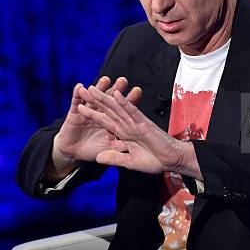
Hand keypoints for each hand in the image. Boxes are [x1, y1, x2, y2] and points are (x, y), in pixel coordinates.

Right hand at [48, 77, 141, 179]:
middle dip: (116, 89)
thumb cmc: (92, 150)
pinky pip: (75, 103)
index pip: (121, 108)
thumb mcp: (107, 149)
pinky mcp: (74, 114)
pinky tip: (80, 87)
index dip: (129, 100)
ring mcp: (87, 111)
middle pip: (110, 99)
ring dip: (98, 89)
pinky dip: (77, 95)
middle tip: (123, 81)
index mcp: (111, 120)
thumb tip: (132, 146)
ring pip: (94, 98)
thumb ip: (118, 147)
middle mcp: (101, 113)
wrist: (73, 153)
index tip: (137, 90)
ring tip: (105, 80)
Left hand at [78, 85, 197, 176]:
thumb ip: (114, 158)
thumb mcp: (129, 162)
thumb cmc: (154, 160)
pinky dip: (124, 103)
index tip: (78, 108)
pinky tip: (115, 94)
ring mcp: (135, 122)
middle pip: (108, 110)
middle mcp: (128, 124)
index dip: (92, 114)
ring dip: (105, 97)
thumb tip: (97, 158)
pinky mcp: (144, 123)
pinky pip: (132, 111)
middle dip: (94, 100)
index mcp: (124, 133)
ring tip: (93, 88)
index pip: (105, 121)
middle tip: (82, 90)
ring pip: (117, 107)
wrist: (171, 160)